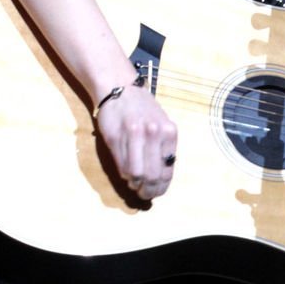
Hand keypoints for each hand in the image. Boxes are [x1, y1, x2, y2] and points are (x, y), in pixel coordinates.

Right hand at [95, 83, 178, 201]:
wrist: (119, 89)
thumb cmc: (143, 109)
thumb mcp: (161, 125)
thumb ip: (162, 149)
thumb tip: (160, 179)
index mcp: (169, 132)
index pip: (167, 171)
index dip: (161, 188)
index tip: (156, 193)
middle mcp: (153, 134)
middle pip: (152, 176)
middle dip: (148, 191)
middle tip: (144, 194)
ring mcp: (134, 135)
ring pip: (136, 173)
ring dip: (135, 184)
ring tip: (135, 185)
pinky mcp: (115, 137)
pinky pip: (122, 165)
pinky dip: (125, 174)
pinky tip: (127, 173)